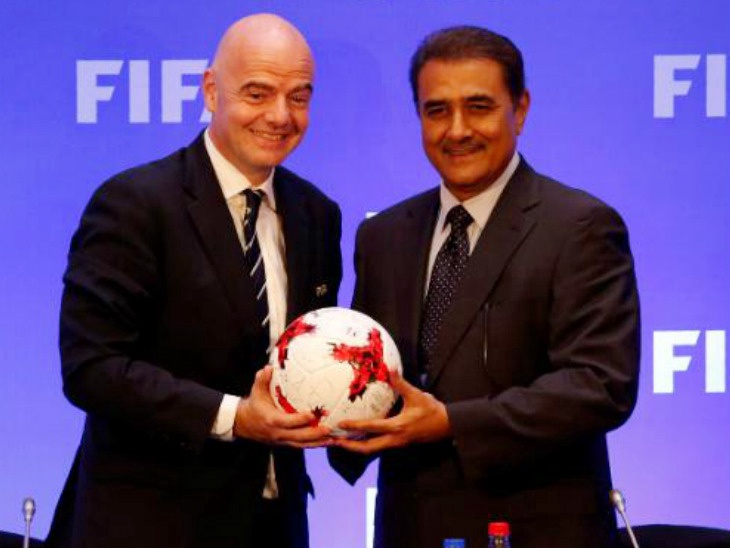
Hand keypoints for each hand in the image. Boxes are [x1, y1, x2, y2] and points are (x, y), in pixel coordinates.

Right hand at [233, 365, 332, 447]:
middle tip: (328, 429)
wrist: (245, 424)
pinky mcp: (286, 443)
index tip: (312, 415)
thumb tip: (268, 368)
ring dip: (317, 443)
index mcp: (272, 420)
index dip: (300, 420)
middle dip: (314, 434)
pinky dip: (314, 444)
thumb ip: (262, 380)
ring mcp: (283, 440)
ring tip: (333, 439)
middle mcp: (278, 433)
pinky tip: (326, 441)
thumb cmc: (254, 405)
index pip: (287, 422)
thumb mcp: (256, 392)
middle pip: (298, 437)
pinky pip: (301, 445)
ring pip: (302, 444)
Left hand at [332, 370, 450, 453]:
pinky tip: (357, 438)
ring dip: (355, 447)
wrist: (446, 425)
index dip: (354, 426)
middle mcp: (394, 439)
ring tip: (340, 441)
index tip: (340, 424)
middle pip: (367, 448)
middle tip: (333, 441)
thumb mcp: (417, 395)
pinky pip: (378, 446)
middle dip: (349, 446)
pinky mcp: (398, 443)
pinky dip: (365, 444)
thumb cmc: (432, 410)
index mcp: (397, 426)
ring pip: (372, 450)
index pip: (371, 428)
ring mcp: (396, 443)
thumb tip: (390, 369)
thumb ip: (401, 384)